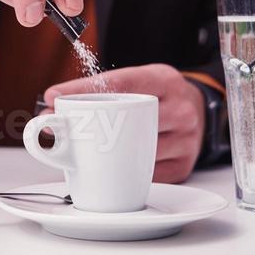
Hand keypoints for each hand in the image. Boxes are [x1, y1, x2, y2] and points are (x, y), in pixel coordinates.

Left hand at [43, 64, 205, 182]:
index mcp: (164, 80)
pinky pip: (146, 174)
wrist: (200, 112)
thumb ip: (103, 90)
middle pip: (127, 120)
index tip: (53, 98)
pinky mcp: (184, 165)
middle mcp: (180, 108)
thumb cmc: (160, 96)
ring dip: (105, 154)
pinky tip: (114, 165)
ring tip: (83, 150)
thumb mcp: (139, 81)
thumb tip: (53, 107)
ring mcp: (186, 139)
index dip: (82, 90)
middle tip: (60, 132)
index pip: (118, 83)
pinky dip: (126, 170)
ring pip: (135, 150)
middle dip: (89, 128)